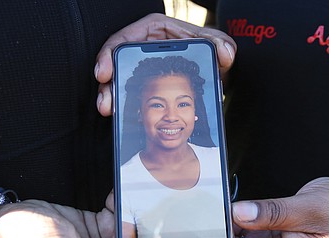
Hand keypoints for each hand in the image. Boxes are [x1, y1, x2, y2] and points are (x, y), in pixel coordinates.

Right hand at [94, 13, 235, 115]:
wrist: (205, 67)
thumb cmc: (202, 49)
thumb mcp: (210, 43)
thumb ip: (219, 44)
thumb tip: (224, 54)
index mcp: (153, 31)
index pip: (124, 39)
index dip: (109, 55)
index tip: (103, 72)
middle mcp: (140, 48)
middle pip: (114, 63)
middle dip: (107, 83)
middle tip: (106, 102)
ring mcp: (137, 67)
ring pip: (116, 80)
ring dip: (110, 96)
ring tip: (109, 111)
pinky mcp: (138, 83)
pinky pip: (125, 93)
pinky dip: (121, 104)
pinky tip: (118, 115)